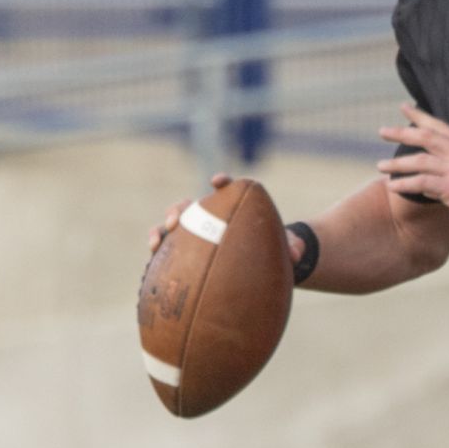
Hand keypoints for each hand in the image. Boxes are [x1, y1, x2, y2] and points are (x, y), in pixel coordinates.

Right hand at [148, 176, 293, 256]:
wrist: (265, 265)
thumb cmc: (275, 250)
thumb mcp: (287, 250)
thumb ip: (293, 248)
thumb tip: (296, 255)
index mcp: (234, 209)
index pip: (228, 190)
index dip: (222, 183)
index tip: (218, 181)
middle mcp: (209, 218)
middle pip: (189, 207)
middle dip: (179, 209)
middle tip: (176, 221)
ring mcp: (195, 235)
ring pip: (171, 228)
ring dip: (160, 230)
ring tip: (156, 241)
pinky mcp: (186, 253)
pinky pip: (169, 253)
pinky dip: (159, 256)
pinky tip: (152, 266)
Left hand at [377, 104, 448, 241]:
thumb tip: (433, 180)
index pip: (442, 127)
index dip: (421, 116)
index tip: (404, 108)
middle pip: (426, 137)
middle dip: (401, 132)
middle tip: (382, 131)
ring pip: (419, 160)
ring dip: (396, 163)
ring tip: (380, 166)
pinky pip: (421, 183)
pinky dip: (404, 184)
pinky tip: (392, 187)